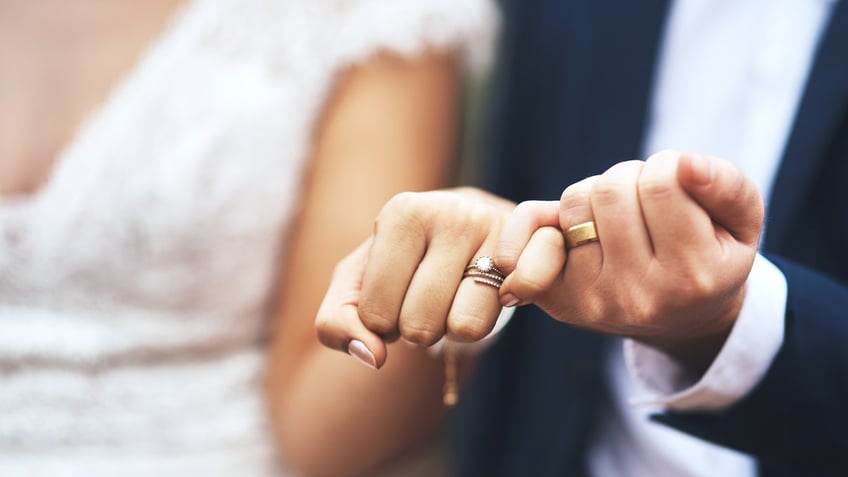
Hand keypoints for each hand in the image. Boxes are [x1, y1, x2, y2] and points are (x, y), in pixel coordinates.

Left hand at [315, 187, 514, 368]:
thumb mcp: (356, 286)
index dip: (382, 322)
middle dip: (417, 328)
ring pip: (463, 329)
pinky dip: (487, 321)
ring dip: (453, 329)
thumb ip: (336, 323)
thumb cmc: (401, 263)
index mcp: (401, 212)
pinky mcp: (533, 250)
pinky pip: (500, 320)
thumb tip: (372, 357)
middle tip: (427, 297)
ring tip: (453, 296)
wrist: (468, 225)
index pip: (376, 314)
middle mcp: (450, 212)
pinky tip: (488, 296)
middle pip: (419, 326)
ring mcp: (495, 229)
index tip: (396, 293)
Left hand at [496, 151, 763, 371]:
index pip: (661, 183)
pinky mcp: (557, 297)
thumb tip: (686, 164)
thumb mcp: (741, 223)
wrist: (680, 318)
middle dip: (631, 178)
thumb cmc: (711, 256)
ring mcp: (592, 299)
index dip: (669, 165)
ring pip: (575, 201)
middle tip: (646, 199)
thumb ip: (727, 186)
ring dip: (597, 194)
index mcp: (691, 276)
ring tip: (620, 216)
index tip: (677, 181)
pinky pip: (530, 230)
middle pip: (611, 190)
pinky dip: (543, 217)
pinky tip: (568, 229)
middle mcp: (637, 295)